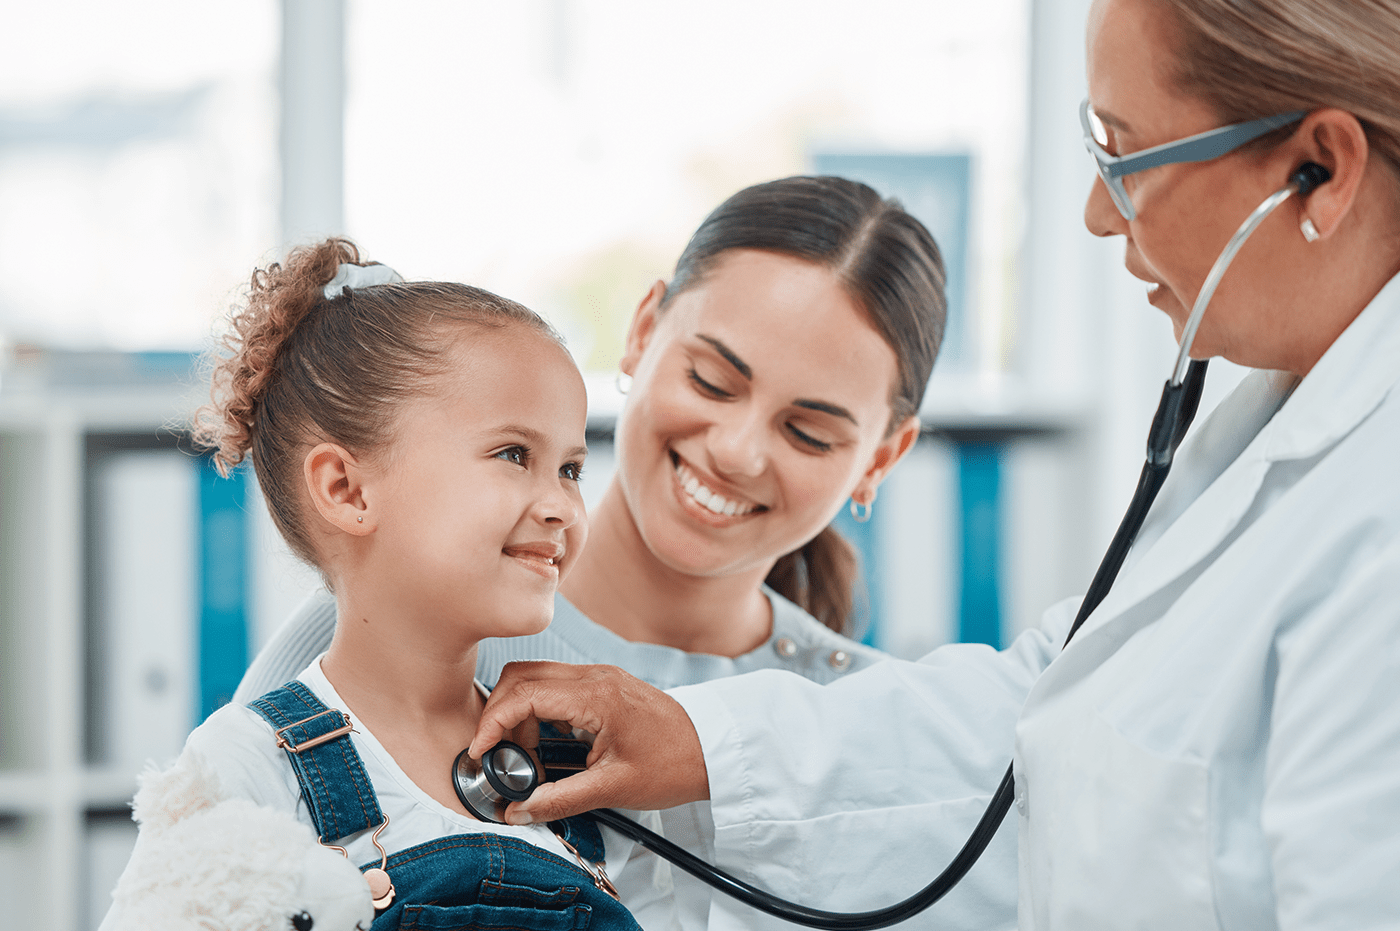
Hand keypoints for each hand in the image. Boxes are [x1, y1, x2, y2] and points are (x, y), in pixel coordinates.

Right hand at [470, 662, 709, 823]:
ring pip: (536, 677)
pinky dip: (538, 711)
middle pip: (522, 675)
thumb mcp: (612, 788)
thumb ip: (559, 800)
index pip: (524, 694)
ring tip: (525, 756)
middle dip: (499, 713)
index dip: (493, 722)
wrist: (711, 750)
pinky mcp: (603, 685)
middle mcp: (594, 676)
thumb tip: (518, 810)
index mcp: (596, 695)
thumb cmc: (673, 764)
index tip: (480, 751)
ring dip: (519, 712)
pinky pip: (556, 687)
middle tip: (497, 754)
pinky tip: (545, 746)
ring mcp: (599, 677)